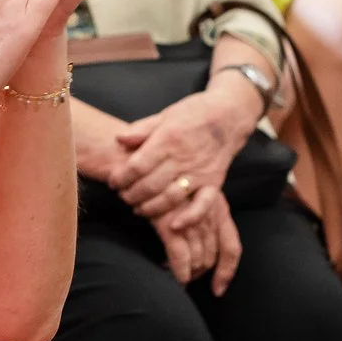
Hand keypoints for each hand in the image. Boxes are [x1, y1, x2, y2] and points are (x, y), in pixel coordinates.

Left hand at [114, 71, 259, 222]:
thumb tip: (119, 138)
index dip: (121, 177)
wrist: (228, 116)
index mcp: (168, 138)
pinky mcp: (213, 183)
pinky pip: (202, 205)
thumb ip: (141, 129)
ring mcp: (199, 172)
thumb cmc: (193, 114)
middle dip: (131, 195)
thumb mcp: (165, 115)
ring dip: (150, 208)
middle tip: (122, 197)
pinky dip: (189, 218)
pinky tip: (173, 226)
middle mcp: (183, 157)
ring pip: (170, 198)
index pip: (138, 165)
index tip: (113, 182)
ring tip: (138, 209)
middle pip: (151, 184)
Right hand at [154, 186, 242, 292]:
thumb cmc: (167, 182)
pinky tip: (170, 272)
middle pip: (211, 258)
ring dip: (186, 272)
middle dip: (199, 272)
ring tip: (173, 271)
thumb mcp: (193, 196)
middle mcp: (210, 216)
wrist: (144, 169)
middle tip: (185, 276)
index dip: (226, 273)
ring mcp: (192, 221)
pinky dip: (178, 271)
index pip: (231, 248)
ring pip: (197, 261)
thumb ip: (203, 219)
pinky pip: (181, 258)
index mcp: (219, 209)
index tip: (218, 289)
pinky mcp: (172, 225)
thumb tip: (202, 251)